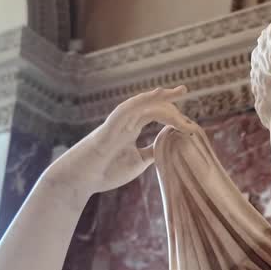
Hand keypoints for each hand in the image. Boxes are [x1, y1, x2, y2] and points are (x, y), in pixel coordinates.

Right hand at [43, 86, 197, 203]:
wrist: (80, 180)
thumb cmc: (105, 172)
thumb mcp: (137, 162)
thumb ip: (152, 151)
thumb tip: (169, 144)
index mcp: (131, 130)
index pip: (155, 115)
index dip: (172, 114)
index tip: (190, 120)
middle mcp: (125, 123)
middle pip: (150, 105)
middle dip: (168, 97)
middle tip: (185, 89)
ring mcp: (117, 124)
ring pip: (139, 104)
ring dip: (157, 96)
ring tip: (175, 90)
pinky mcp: (108, 128)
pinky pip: (125, 111)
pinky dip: (139, 102)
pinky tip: (153, 96)